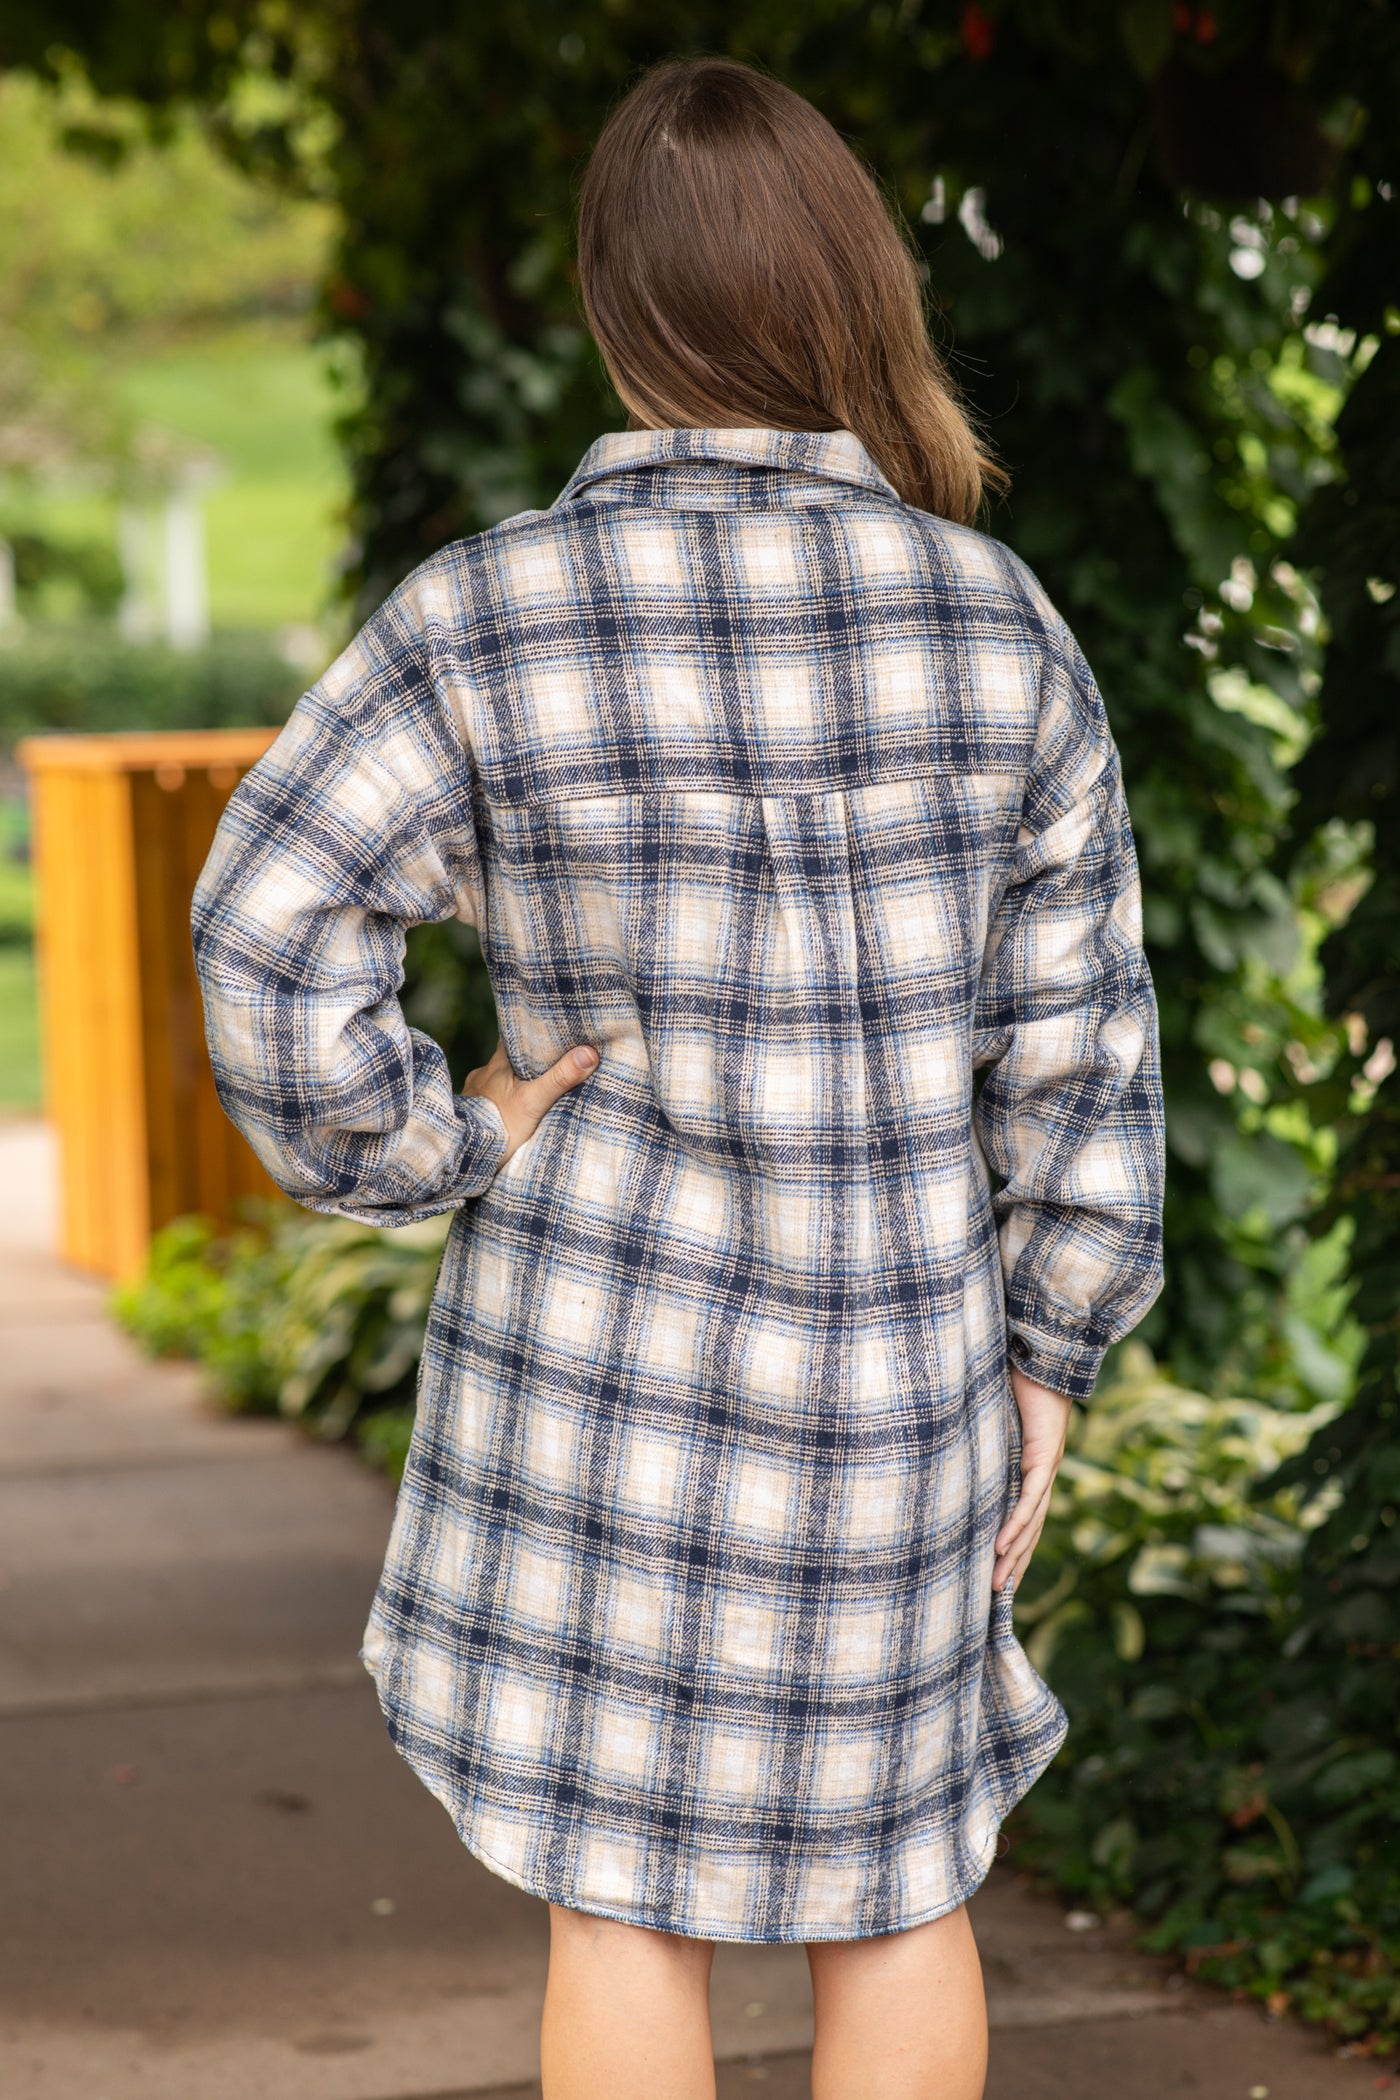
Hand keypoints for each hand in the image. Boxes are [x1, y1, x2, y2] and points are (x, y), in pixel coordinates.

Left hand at [460, 1038, 598, 1163]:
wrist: (464, 1156)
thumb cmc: (498, 1127)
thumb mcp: (534, 1102)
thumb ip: (559, 1079)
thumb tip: (589, 1054)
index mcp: (498, 1063)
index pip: (516, 1035)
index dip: (534, 1029)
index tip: (553, 1026)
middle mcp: (484, 1072)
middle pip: (510, 1056)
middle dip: (529, 1057)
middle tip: (553, 1056)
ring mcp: (475, 1091)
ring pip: (500, 1077)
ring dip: (515, 1079)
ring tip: (535, 1083)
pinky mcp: (472, 1111)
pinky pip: (491, 1097)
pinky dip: (503, 1098)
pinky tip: (511, 1107)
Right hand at [992, 1365, 1073, 1594]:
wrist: (1043, 1352)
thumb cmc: (1016, 1376)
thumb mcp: (989, 1415)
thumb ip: (975, 1431)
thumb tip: (938, 1437)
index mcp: (1032, 1467)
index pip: (1024, 1516)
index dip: (1013, 1546)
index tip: (997, 1573)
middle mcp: (1044, 1474)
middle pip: (1030, 1530)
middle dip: (1013, 1565)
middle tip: (995, 1597)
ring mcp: (1047, 1467)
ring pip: (1031, 1523)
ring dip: (1013, 1556)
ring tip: (996, 1584)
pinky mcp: (1046, 1456)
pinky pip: (1030, 1499)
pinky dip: (1016, 1525)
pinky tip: (1001, 1547)